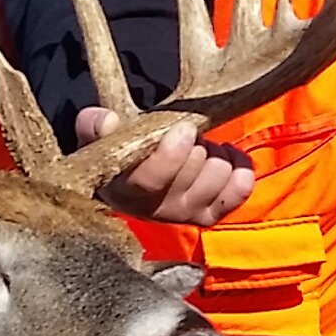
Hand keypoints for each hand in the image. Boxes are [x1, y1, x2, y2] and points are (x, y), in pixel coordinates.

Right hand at [80, 109, 254, 224]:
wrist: (139, 176)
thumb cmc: (121, 154)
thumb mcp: (100, 137)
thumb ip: (95, 126)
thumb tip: (106, 120)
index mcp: (124, 192)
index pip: (151, 181)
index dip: (172, 154)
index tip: (185, 128)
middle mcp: (157, 211)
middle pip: (192, 169)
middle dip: (194, 143)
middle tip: (183, 133)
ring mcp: (187, 214)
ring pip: (218, 173)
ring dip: (213, 151)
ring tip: (198, 145)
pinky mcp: (212, 215)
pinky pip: (241, 188)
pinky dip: (239, 165)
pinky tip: (223, 154)